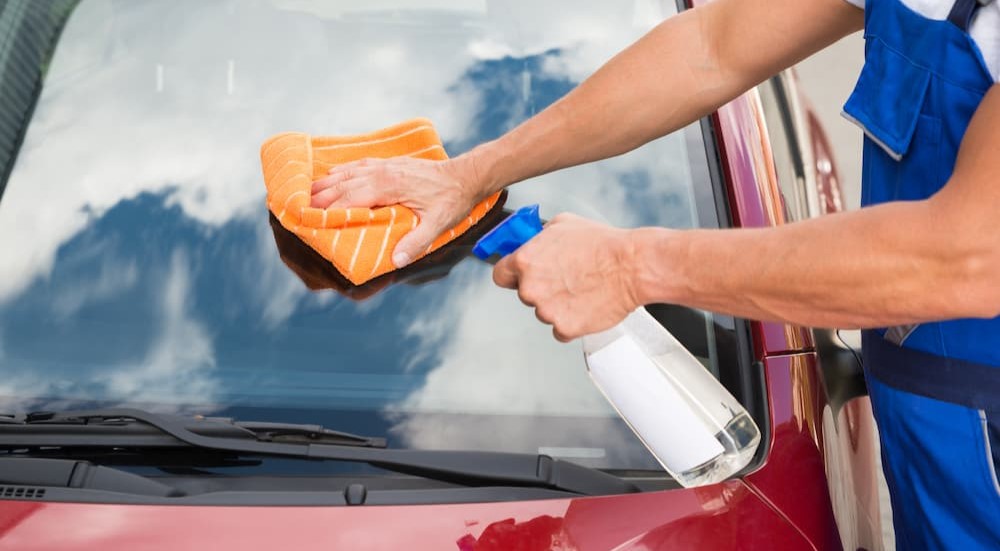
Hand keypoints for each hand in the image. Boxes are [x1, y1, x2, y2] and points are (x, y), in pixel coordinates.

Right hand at [311, 155, 485, 267]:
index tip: (311, 220)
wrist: (465, 176)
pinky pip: (357, 165)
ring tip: (305, 195)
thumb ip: (417, 241)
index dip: (330, 210)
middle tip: (298, 210)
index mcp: (389, 185)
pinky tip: (331, 177)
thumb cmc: (452, 200)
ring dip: (325, 184)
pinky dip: (341, 172)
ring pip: (346, 173)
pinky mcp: (389, 164)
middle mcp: (382, 172)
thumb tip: (397, 260)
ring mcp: (384, 166)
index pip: (351, 198)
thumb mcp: (439, 224)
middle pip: (342, 184)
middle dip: (319, 198)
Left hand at [493, 213, 642, 341]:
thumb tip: (534, 242)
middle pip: (525, 294)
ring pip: (544, 311)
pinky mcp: (565, 328)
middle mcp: (531, 287)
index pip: (500, 275)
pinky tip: (586, 305)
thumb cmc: (602, 245)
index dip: (512, 275)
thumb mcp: (563, 224)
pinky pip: (561, 329)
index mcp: (526, 260)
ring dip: (558, 305)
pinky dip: (572, 321)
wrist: (631, 267)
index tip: (519, 276)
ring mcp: (546, 310)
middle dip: (541, 288)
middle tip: (565, 279)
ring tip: (582, 288)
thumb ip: (540, 237)